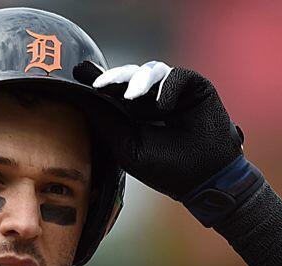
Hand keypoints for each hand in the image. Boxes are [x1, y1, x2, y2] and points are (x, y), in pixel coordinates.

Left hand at [74, 60, 242, 199]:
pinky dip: (167, 87)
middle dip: (115, 78)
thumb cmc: (164, 168)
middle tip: (100, 84)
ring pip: (151, 70)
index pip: (114, 89)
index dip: (100, 81)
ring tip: (131, 96)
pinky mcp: (195, 87)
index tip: (79, 74)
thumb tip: (79, 95)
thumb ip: (105, 120)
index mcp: (134, 111)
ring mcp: (173, 91)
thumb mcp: (127, 145)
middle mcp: (152, 97)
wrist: (203, 179)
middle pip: (129, 75)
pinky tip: (162, 106)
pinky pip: (177, 75)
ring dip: (139, 81)